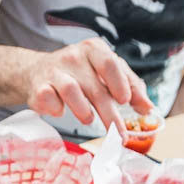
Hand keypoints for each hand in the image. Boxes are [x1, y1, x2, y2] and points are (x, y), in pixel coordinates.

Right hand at [24, 38, 152, 133]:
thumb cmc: (77, 74)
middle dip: (110, 114)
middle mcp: (74, 56)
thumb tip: (148, 108)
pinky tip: (60, 111)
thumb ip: (128, 86)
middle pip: (95, 87)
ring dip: (83, 111)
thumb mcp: (104, 73)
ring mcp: (55, 71)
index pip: (111, 64)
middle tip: (119, 134)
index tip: (127, 102)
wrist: (35, 73)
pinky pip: (49, 99)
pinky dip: (57, 109)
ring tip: (89, 119)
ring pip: (71, 91)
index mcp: (94, 49)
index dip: (121, 84)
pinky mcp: (39, 87)